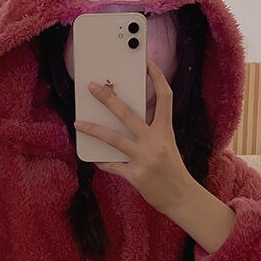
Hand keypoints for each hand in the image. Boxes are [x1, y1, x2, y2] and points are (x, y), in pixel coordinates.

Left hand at [73, 58, 194, 216]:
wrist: (182, 198)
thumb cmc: (172, 170)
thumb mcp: (167, 145)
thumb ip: (150, 131)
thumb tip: (125, 118)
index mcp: (166, 130)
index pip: (164, 97)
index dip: (157, 77)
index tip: (147, 61)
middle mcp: (155, 141)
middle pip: (128, 114)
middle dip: (108, 98)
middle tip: (93, 87)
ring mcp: (145, 159)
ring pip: (114, 139)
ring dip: (93, 129)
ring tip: (78, 123)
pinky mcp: (136, 176)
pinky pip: (112, 165)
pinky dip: (101, 161)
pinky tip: (93, 157)